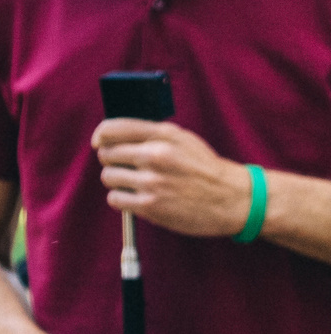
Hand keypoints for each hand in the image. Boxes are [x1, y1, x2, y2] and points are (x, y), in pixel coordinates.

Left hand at [93, 118, 252, 238]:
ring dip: (118, 181)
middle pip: (107, 154)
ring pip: (108, 176)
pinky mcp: (150, 205)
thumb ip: (151, 134)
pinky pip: (115, 198)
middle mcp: (156, 155)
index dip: (101, 135)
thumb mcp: (183, 139)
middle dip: (113, 161)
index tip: (100, 142)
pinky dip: (122, 199)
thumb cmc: (205, 168)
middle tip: (128, 168)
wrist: (234, 198)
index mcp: (164, 135)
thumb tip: (112, 135)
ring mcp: (152, 181)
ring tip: (137, 184)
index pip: (113, 128)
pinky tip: (138, 198)